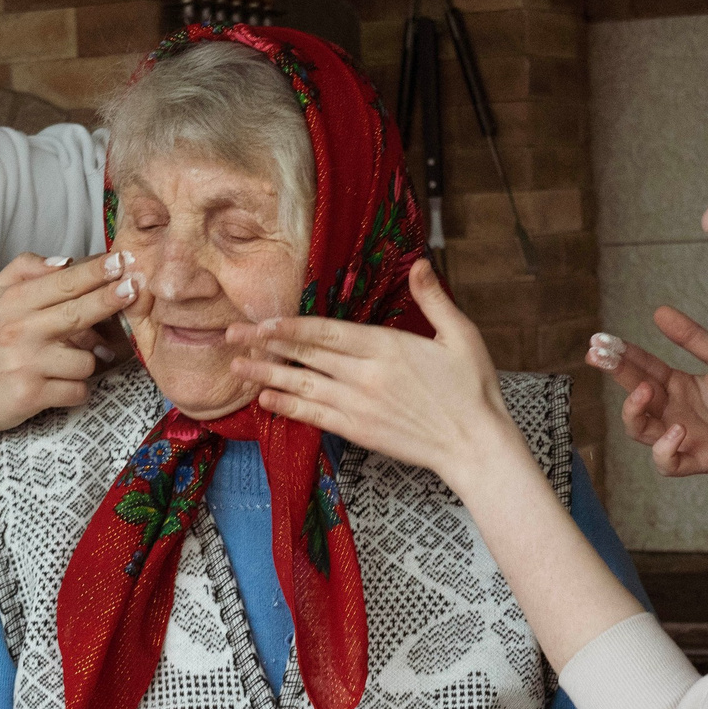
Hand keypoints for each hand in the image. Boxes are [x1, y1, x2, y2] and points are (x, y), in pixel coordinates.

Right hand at [0, 253, 141, 444]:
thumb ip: (24, 269)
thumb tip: (66, 260)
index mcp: (12, 302)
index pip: (63, 281)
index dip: (97, 271)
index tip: (123, 259)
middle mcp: (19, 330)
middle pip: (78, 312)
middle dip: (112, 298)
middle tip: (136, 288)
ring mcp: (26, 364)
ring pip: (85, 359)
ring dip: (85, 363)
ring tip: (64, 364)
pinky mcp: (31, 395)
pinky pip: (77, 390)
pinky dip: (75, 390)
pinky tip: (58, 386)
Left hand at [225, 259, 527, 495]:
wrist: (475, 445)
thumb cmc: (473, 390)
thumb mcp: (462, 336)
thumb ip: (435, 299)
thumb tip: (422, 263)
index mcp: (387, 348)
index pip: (327, 333)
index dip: (290, 326)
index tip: (262, 321)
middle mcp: (365, 376)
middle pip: (306, 356)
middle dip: (265, 344)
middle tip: (231, 335)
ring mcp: (359, 406)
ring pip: (302, 386)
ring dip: (267, 374)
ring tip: (236, 366)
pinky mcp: (359, 431)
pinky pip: (315, 416)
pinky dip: (289, 406)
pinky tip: (267, 398)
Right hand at [590, 306, 707, 484]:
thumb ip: (694, 338)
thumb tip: (659, 312)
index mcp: (681, 385)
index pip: (643, 368)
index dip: (621, 355)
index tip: (601, 340)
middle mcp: (677, 410)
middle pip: (634, 395)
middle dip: (616, 375)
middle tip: (600, 356)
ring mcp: (686, 436)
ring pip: (640, 431)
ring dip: (634, 412)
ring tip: (646, 391)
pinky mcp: (701, 459)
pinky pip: (668, 463)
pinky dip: (665, 450)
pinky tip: (678, 429)